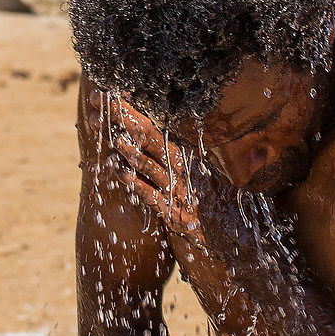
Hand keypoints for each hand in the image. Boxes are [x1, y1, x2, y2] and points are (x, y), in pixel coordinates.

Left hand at [103, 97, 251, 268]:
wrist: (235, 241)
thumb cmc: (213, 207)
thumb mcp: (202, 176)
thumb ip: (184, 157)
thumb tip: (166, 136)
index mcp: (188, 156)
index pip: (156, 127)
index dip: (133, 110)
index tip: (113, 94)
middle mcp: (182, 169)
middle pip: (149, 136)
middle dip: (123, 117)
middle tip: (99, 98)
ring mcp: (177, 190)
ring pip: (147, 162)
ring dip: (123, 145)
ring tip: (104, 128)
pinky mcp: (173, 213)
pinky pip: (150, 194)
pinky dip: (133, 181)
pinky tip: (115, 169)